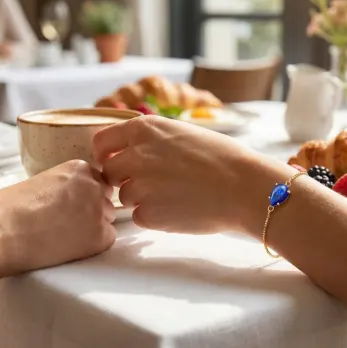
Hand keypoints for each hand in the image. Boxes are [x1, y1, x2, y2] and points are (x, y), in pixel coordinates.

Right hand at [0, 160, 116, 273]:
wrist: (2, 230)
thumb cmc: (13, 207)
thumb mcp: (45, 181)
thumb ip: (69, 186)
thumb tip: (80, 200)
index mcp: (80, 168)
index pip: (98, 183)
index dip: (83, 198)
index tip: (65, 207)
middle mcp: (96, 185)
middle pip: (105, 201)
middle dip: (91, 212)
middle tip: (63, 223)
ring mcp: (101, 211)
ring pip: (107, 221)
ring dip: (92, 228)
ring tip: (62, 234)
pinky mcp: (101, 236)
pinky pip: (106, 240)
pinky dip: (92, 246)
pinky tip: (67, 245)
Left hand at [93, 116, 293, 234]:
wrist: (244, 187)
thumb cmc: (223, 158)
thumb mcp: (183, 132)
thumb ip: (152, 140)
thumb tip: (131, 150)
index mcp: (145, 129)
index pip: (102, 142)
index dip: (108, 154)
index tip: (116, 162)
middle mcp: (136, 155)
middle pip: (109, 172)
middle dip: (124, 179)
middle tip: (153, 183)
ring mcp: (140, 186)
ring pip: (125, 197)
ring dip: (143, 199)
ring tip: (176, 195)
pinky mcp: (148, 214)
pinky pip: (140, 217)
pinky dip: (155, 217)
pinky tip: (180, 209)